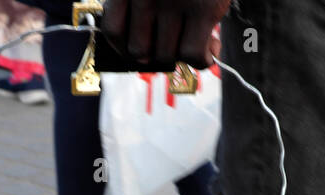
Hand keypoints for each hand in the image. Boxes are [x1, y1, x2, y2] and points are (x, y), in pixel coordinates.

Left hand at [101, 0, 230, 68]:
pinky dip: (201, 59)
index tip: (139, 47)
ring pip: (166, 55)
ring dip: (181, 55)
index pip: (113, 31)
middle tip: (173, 42)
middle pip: (139, 50)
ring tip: (198, 39)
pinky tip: (211, 46)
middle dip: (156, 52)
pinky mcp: (204, 9)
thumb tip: (144, 50)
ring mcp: (173, 2)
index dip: (124, 47)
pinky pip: (193, 54)